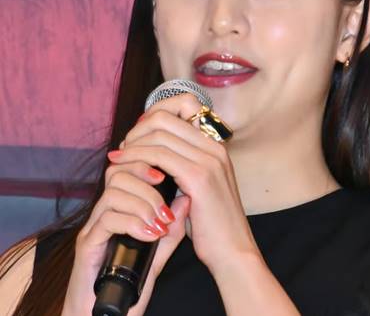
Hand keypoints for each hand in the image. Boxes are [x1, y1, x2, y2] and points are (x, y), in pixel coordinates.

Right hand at [62, 137, 190, 314]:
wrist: (109, 315)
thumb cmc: (133, 283)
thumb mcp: (160, 250)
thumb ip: (172, 226)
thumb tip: (186, 199)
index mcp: (120, 207)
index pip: (127, 167)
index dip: (147, 163)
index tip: (169, 175)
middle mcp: (103, 212)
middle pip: (117, 173)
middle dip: (145, 181)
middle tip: (165, 203)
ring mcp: (92, 227)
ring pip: (113, 193)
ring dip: (142, 204)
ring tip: (159, 222)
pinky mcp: (87, 245)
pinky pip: (107, 221)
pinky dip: (133, 223)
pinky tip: (150, 235)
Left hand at [113, 93, 259, 273]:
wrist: (233, 251)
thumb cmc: (212, 224)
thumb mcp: (200, 187)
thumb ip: (183, 165)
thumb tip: (152, 151)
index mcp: (216, 146)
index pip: (182, 107)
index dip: (152, 116)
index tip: (137, 135)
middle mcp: (214, 147)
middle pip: (165, 117)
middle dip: (137, 129)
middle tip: (123, 148)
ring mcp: (209, 160)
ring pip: (158, 134)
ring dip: (132, 144)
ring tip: (119, 158)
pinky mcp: (199, 177)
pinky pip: (158, 155)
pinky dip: (136, 157)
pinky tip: (123, 168)